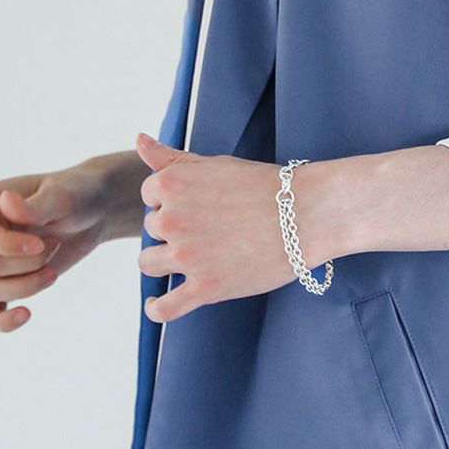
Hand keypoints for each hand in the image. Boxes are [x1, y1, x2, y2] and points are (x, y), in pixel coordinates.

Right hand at [0, 161, 115, 331]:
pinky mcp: (9, 281)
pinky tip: (25, 315)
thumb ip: (34, 205)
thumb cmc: (77, 195)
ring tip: (53, 272)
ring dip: (26, 286)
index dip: (7, 246)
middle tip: (56, 244)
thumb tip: (6, 202)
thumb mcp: (62, 196)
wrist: (95, 211)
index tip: (40, 243)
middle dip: (29, 262)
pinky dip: (1, 320)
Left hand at [135, 132, 301, 321]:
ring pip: (150, 264)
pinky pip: (165, 308)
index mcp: (171, 184)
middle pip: (152, 230)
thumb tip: (138, 139)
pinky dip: (157, 308)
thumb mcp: (214, 164)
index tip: (198, 206)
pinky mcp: (205, 287)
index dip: (172, 202)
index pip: (149, 197)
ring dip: (165, 260)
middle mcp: (171, 219)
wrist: (309, 214)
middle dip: (174, 230)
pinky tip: (159, 303)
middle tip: (209, 229)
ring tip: (192, 258)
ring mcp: (187, 256)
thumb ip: (171, 158)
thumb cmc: (266, 186)